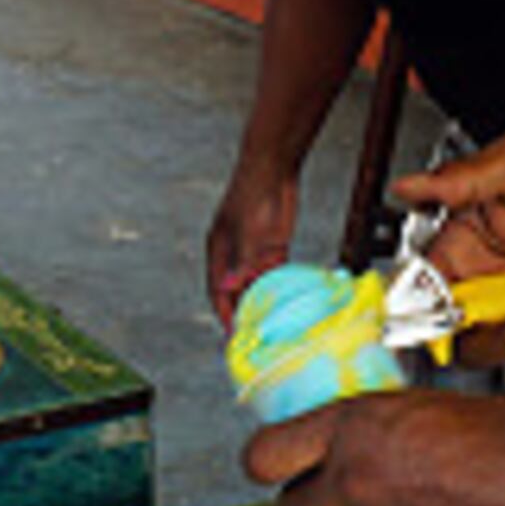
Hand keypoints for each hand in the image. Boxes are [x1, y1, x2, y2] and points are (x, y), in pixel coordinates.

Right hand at [205, 160, 299, 326]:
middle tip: (255, 337)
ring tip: (272, 326)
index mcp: (218, 250)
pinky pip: (274, 274)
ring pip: (257, 284)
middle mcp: (234, 254)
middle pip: (236, 290)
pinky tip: (287, 303)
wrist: (274, 168)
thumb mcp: (248, 234)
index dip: (224, 313)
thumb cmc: (253, 194)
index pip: (218, 290)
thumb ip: (242, 263)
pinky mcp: (273, 246)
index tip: (233, 335)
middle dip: (244, 313)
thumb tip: (229, 290)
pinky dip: (278, 288)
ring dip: (262, 302)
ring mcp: (254, 250)